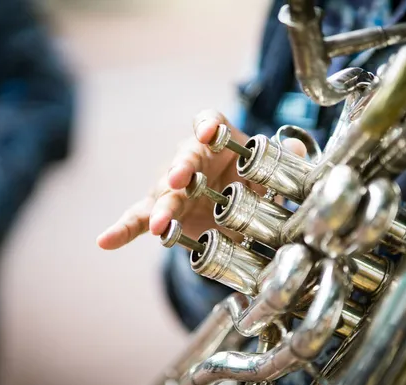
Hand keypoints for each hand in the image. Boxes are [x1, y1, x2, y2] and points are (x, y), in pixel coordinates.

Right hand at [96, 109, 305, 249]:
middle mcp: (191, 157)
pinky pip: (138, 218)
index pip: (209, 122)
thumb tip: (301, 151)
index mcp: (218, 140)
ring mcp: (173, 185)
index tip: (207, 132)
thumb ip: (286, 161)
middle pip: (183, 159)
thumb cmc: (250, 180)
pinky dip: (122, 229)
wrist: (234, 205)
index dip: (207, 126)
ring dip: (160, 208)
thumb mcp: (271, 172)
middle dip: (180, 169)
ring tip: (158, 226)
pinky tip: (104, 241)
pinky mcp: (161, 211)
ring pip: (162, 193)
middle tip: (178, 181)